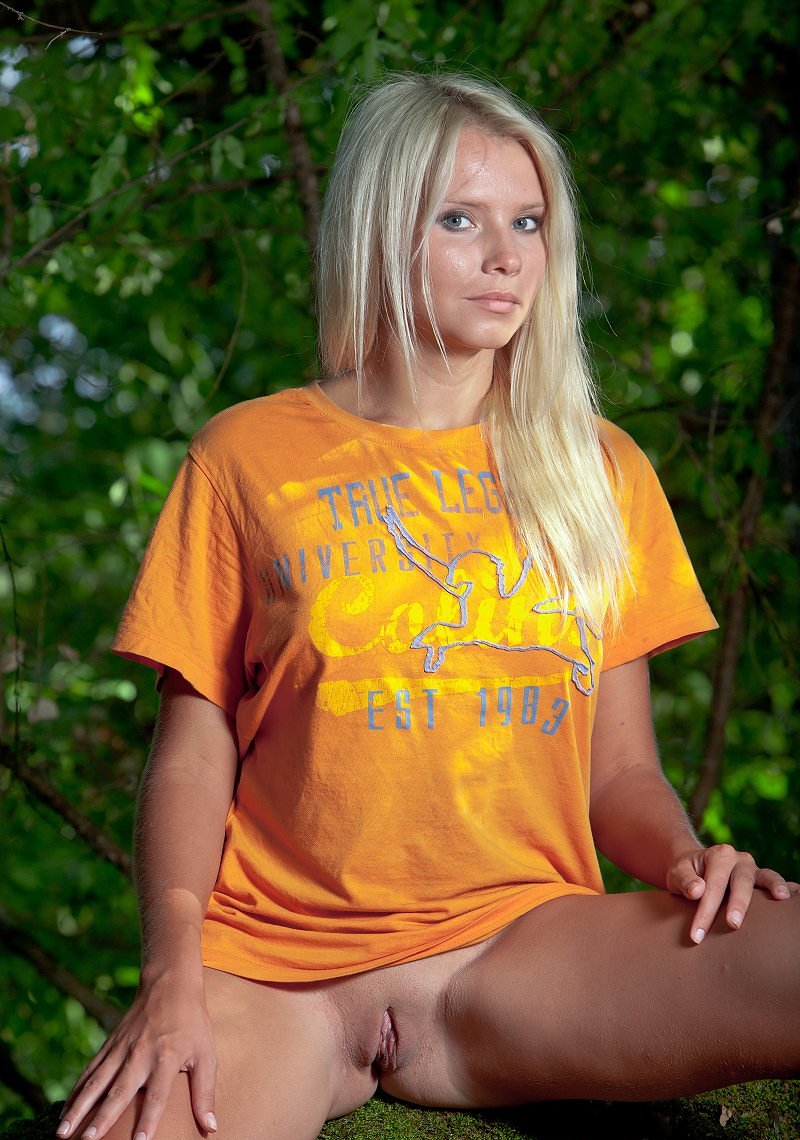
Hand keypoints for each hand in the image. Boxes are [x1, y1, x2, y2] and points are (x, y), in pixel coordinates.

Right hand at [57, 968, 217, 1139]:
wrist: (169, 985)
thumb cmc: (192, 1024)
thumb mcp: (207, 1054)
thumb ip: (205, 1091)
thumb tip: (211, 1127)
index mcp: (167, 1057)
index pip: (158, 1094)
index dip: (150, 1119)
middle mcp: (141, 1054)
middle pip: (120, 1090)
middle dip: (102, 1117)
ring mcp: (122, 1049)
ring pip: (97, 1082)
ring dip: (80, 1108)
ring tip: (63, 1132)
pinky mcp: (110, 1045)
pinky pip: (90, 1071)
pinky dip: (76, 1091)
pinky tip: (64, 1110)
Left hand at [667, 843, 799, 944]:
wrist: (693, 867)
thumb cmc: (685, 873)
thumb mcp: (676, 873)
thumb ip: (684, 880)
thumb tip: (697, 890)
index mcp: (718, 855)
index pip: (713, 885)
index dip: (705, 911)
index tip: (696, 935)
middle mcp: (739, 859)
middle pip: (740, 882)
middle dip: (737, 904)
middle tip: (733, 924)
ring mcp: (753, 870)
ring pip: (765, 877)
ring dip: (773, 886)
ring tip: (781, 897)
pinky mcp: (762, 880)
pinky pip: (774, 882)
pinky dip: (786, 887)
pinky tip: (793, 896)